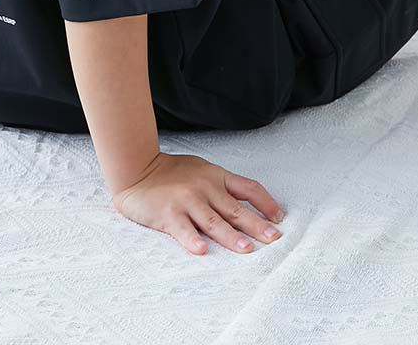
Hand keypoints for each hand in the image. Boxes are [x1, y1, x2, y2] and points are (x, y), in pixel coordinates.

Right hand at [111, 151, 284, 255]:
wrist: (137, 167)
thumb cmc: (171, 173)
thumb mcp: (202, 171)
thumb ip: (222, 186)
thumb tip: (247, 205)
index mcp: (216, 176)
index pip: (249, 188)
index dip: (266, 203)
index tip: (279, 218)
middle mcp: (205, 187)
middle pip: (236, 209)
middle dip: (257, 225)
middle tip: (274, 239)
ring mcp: (187, 200)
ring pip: (213, 221)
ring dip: (231, 236)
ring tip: (246, 249)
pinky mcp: (168, 213)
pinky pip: (183, 229)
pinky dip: (192, 240)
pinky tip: (202, 250)